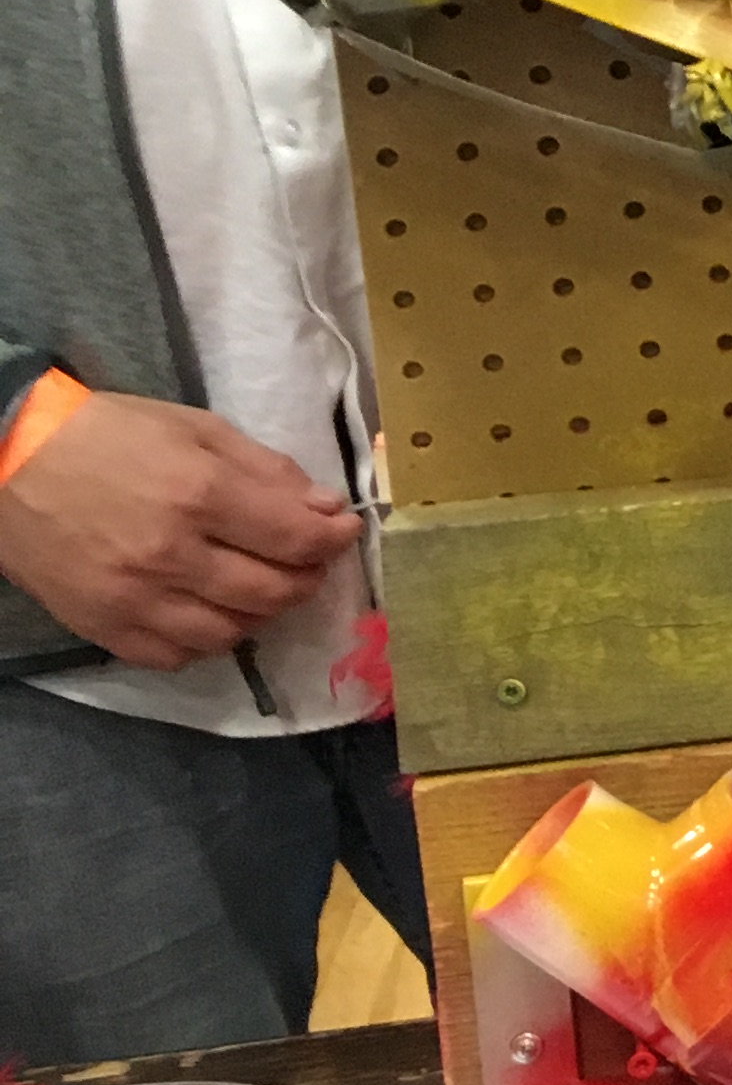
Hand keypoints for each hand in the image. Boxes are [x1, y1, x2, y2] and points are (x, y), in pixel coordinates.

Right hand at [0, 392, 358, 672]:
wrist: (6, 463)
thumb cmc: (106, 434)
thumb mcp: (195, 428)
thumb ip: (266, 471)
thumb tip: (325, 509)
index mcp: (199, 495)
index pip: (297, 538)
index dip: (335, 538)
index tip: (344, 530)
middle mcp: (170, 555)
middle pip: (273, 592)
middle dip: (306, 576)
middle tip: (307, 560)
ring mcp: (133, 599)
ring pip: (232, 633)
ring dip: (260, 612)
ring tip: (258, 582)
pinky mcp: (101, 627)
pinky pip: (176, 656)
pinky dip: (205, 639)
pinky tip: (208, 610)